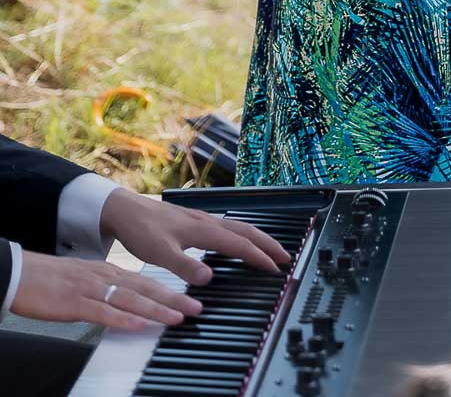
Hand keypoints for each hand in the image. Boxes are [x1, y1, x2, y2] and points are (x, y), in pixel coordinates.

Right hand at [12, 251, 202, 329]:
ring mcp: (92, 290)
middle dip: (173, 300)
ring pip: (131, 299)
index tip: (190, 300)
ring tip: (177, 317)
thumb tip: (128, 302)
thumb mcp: (88, 282)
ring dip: (156, 309)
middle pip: (145, 289)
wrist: (24, 273)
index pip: (146, 282)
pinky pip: (104, 312)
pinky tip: (139, 324)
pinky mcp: (76, 303)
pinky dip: (123, 318)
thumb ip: (109, 290)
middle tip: (196, 308)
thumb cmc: (54, 280)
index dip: (170, 291)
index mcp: (109, 273)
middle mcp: (106, 278)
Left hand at [100, 187, 291, 288]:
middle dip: (268, 244)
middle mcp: (208, 222)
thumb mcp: (159, 253)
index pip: (239, 244)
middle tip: (286, 258)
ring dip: (257, 238)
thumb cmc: (142, 230)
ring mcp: (203, 220)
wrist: (126, 210)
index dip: (259, 257)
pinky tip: (239, 243)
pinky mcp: (196, 221)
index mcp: (203, 229)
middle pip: (246, 230)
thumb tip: (209, 279)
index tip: (276, 269)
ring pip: (239, 227)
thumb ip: (184, 266)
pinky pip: (228, 227)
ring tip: (270, 250)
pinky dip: (242, 236)